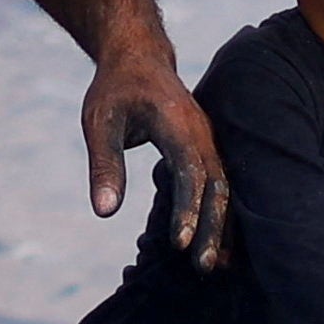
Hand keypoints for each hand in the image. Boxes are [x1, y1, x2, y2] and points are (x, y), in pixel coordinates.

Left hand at [86, 53, 228, 271]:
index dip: (188, 209)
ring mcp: (208, 140)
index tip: (180, 244)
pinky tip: (218, 244)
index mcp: (176, 123)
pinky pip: (221, 184)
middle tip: (203, 266)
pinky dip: (221, 215)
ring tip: (214, 265)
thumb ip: (104, 166)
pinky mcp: (207, 149)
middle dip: (212, 227)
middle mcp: (201, 133)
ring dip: (221, 226)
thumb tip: (104, 212)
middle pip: (216, 186)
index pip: (189, 171)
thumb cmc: (115, 89)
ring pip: (224, 188)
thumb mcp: (99, 122)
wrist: (139, 56)